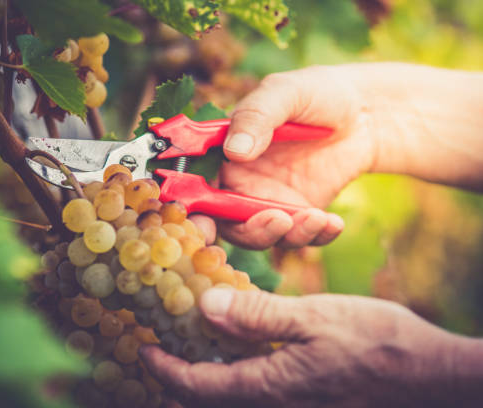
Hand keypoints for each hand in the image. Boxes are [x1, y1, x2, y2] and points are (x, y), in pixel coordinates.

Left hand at [140, 288, 482, 407]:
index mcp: (270, 387)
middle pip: (208, 394)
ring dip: (205, 367)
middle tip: (162, 339)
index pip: (197, 386)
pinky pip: (255, 386)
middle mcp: (274, 402)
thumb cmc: (380, 346)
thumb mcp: (317, 320)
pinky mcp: (305, 395)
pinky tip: (239, 339)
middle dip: (179, 371)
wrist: (431, 377)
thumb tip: (206, 307)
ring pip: (231, 392)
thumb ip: (258, 318)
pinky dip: (234, 366)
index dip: (164, 369)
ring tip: (194, 334)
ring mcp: (290, 402)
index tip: (143, 349)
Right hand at [218, 65, 374, 248]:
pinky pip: (301, 236)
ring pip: (265, 235)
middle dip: (251, 231)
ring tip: (316, 217)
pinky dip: (315, 236)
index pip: (200, 188)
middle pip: (230, 222)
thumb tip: (235, 151)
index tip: (207, 225)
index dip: (195, 212)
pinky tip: (332, 222)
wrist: (365, 112)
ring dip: (287, 235)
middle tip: (278, 221)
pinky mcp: (300, 213)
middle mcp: (242, 183)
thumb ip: (257, 116)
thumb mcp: (285, 93)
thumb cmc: (317, 92)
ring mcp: (270, 201)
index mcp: (225, 153)